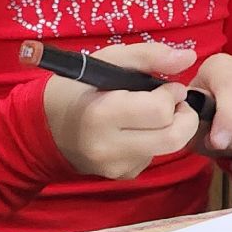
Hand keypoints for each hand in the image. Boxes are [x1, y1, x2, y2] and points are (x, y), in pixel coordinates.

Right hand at [43, 42, 201, 179]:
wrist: (42, 129)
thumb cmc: (74, 89)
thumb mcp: (105, 61)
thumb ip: (148, 55)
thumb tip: (189, 57)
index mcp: (101, 115)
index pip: (160, 111)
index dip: (171, 95)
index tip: (164, 87)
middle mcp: (108, 147)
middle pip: (174, 138)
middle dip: (184, 117)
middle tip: (173, 103)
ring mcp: (116, 166)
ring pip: (167, 147)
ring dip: (168, 128)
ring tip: (147, 115)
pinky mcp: (122, 176)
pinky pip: (153, 157)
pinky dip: (152, 141)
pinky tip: (133, 131)